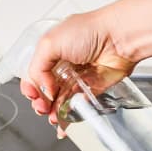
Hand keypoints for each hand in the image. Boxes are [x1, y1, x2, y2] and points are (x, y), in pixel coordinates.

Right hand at [20, 11, 137, 134]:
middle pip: (45, 92)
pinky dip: (71, 116)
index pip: (34, 76)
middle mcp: (63, 66)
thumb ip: (37, 67)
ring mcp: (78, 78)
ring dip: (53, 112)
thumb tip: (43, 89)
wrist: (121, 37)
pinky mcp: (92, 89)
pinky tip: (65, 120)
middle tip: (42, 107)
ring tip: (53, 117)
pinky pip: (78, 106)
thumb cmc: (91, 30)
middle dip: (40, 102)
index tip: (32, 95)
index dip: (30, 87)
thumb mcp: (50, 43)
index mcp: (51, 53)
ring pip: (60, 102)